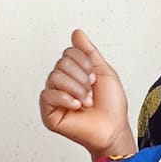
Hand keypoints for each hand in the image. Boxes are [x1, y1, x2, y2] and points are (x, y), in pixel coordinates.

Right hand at [40, 30, 135, 158]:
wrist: (113, 128)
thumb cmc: (111, 106)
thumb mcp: (104, 72)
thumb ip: (89, 52)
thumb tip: (77, 33)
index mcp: (74, 73)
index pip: (68, 53)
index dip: (84, 62)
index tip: (95, 78)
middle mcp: (62, 83)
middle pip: (61, 63)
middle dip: (82, 77)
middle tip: (91, 91)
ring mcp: (54, 97)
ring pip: (54, 76)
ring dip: (77, 89)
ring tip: (86, 101)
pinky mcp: (48, 112)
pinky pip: (48, 94)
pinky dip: (65, 98)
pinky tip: (77, 106)